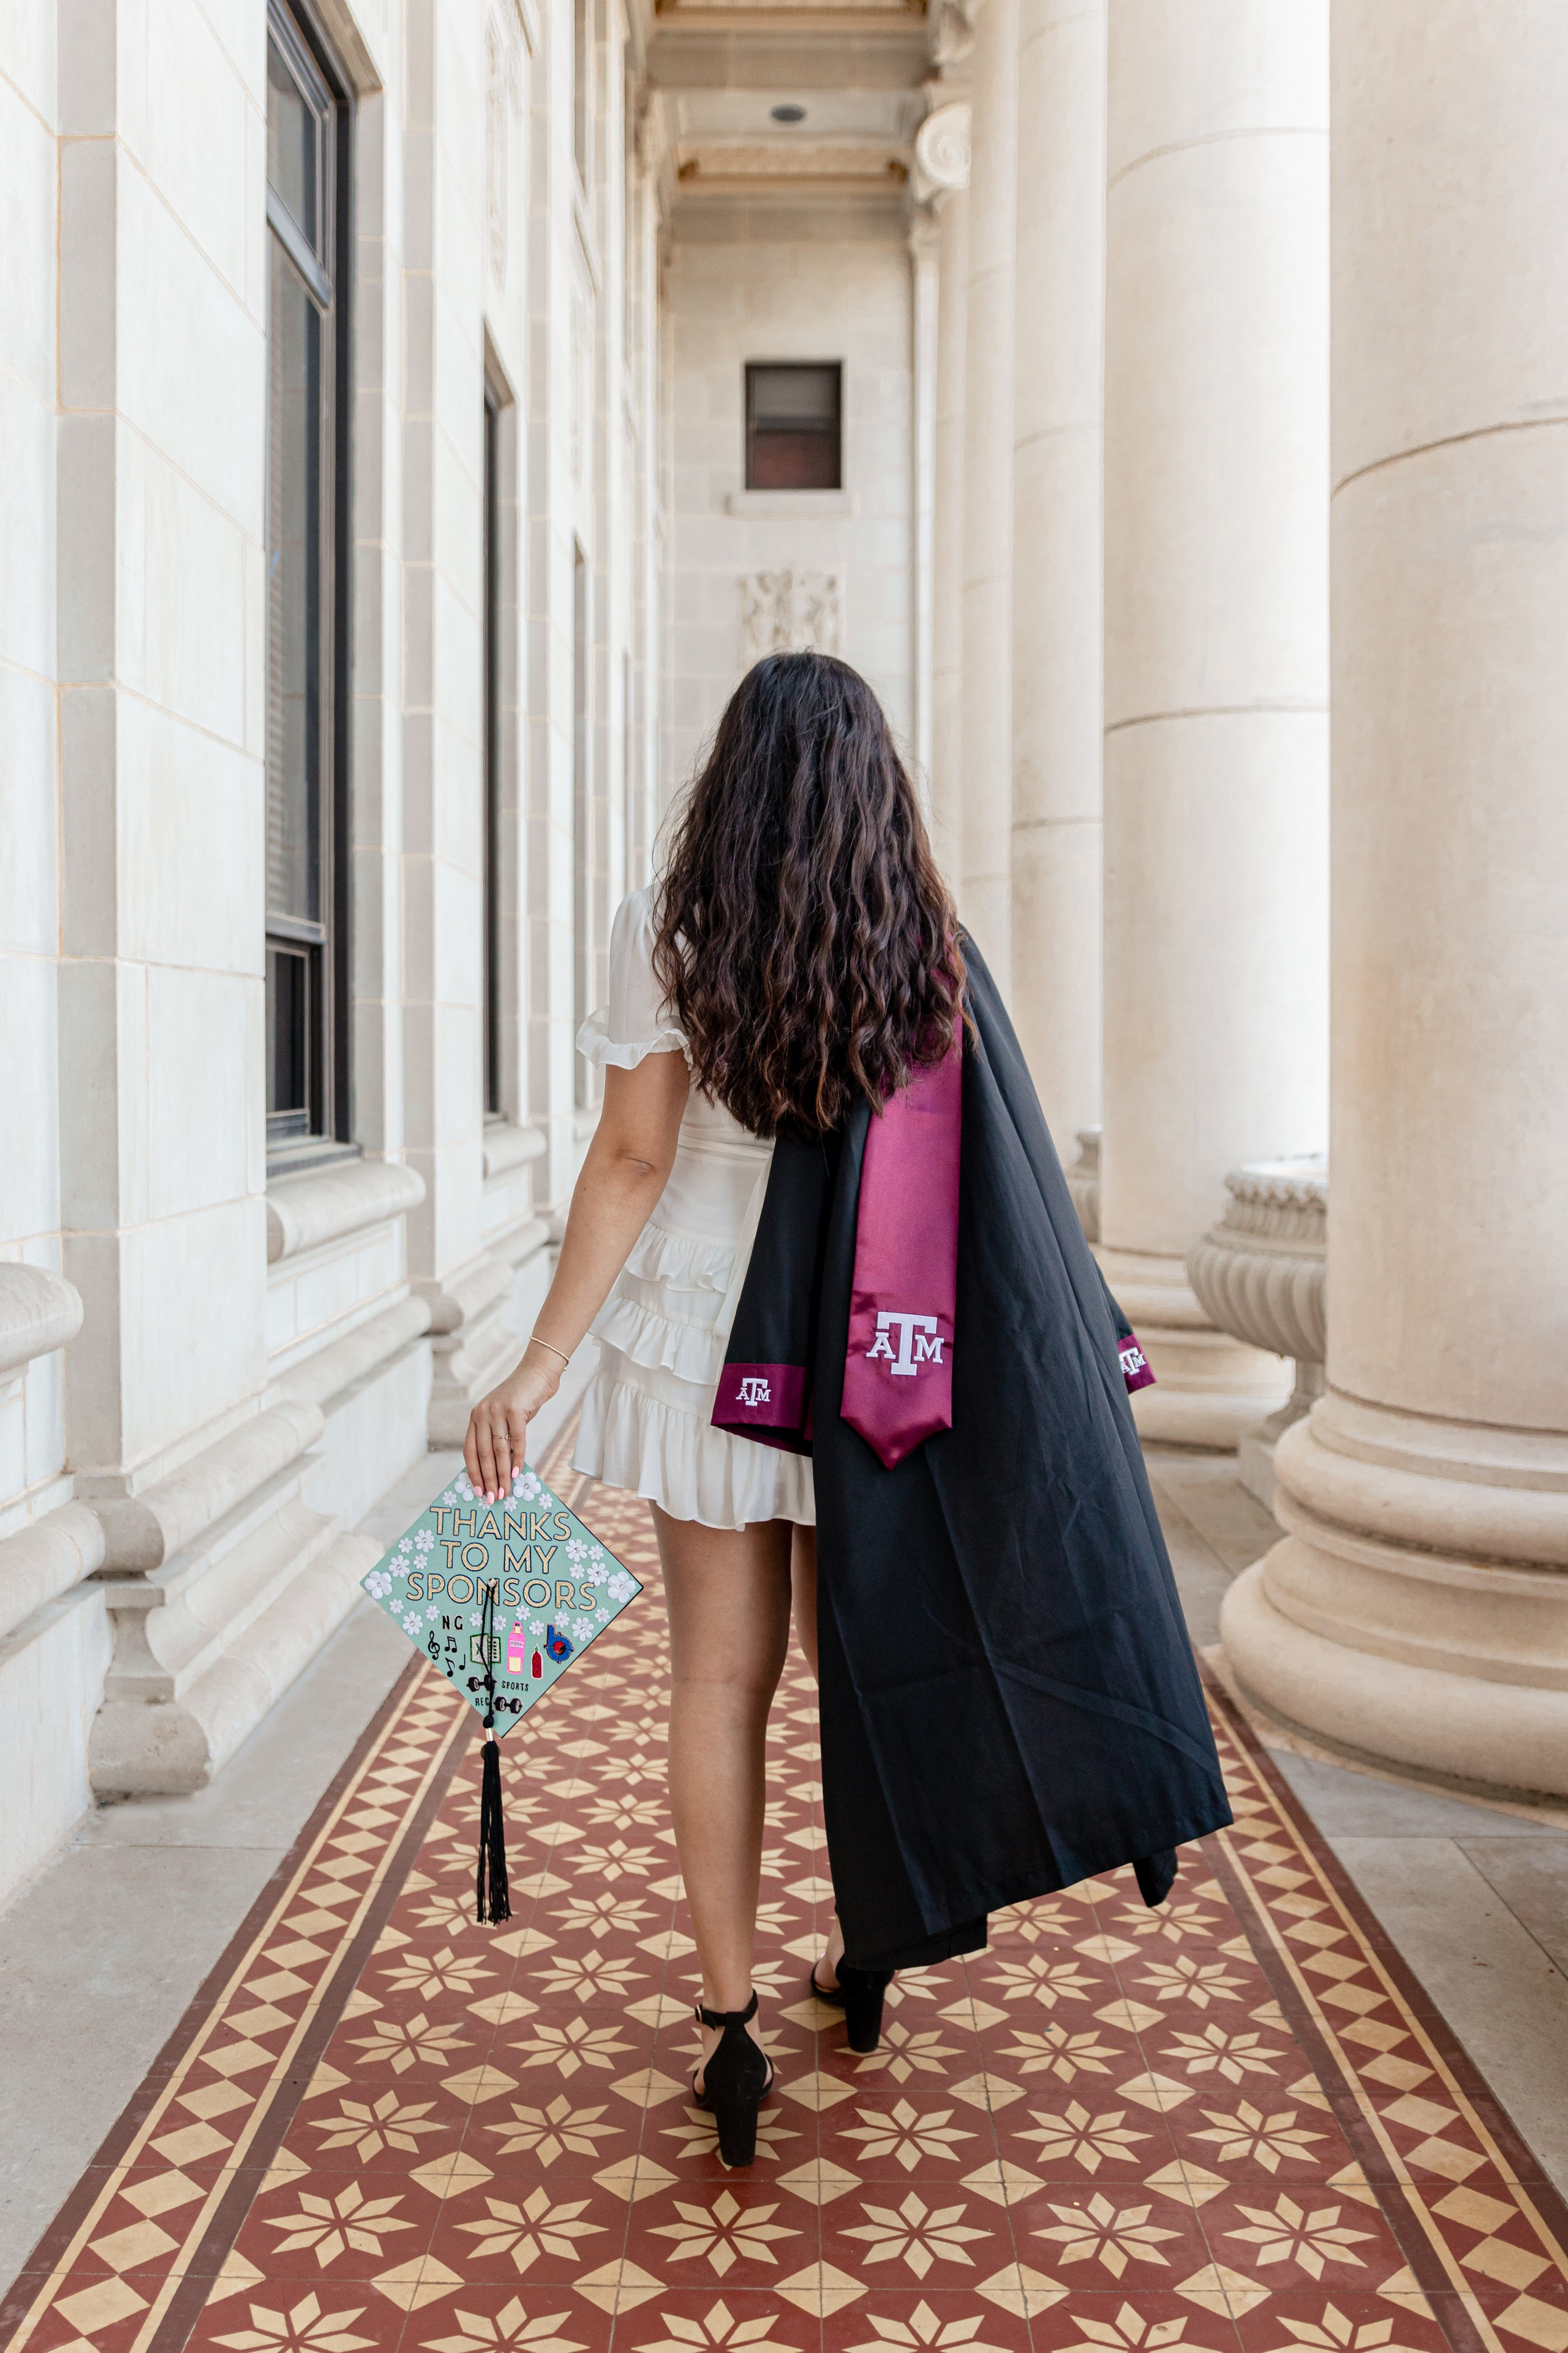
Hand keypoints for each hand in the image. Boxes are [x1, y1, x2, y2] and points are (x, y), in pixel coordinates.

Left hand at [464, 1343, 563, 1501]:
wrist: (537, 1373)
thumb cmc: (522, 1399)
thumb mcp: (504, 1418)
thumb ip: (498, 1438)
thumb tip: (499, 1470)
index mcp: (475, 1417)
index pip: (469, 1451)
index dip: (473, 1473)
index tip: (478, 1491)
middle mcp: (482, 1413)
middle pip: (483, 1453)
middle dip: (488, 1479)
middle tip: (493, 1498)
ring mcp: (498, 1410)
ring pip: (498, 1450)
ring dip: (501, 1474)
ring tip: (505, 1491)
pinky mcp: (515, 1409)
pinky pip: (516, 1439)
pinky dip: (517, 1458)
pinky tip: (517, 1473)